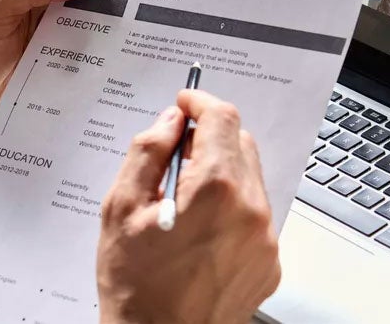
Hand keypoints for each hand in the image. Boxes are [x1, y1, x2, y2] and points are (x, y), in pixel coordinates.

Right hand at [97, 90, 280, 323]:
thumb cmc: (135, 287)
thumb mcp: (121, 208)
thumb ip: (148, 152)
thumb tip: (170, 120)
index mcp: (216, 190)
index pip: (222, 118)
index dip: (200, 102)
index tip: (185, 103)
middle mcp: (251, 211)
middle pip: (241, 144)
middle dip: (209, 138)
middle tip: (175, 156)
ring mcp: (265, 240)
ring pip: (250, 179)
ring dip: (221, 175)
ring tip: (182, 204)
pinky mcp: (269, 263)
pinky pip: (255, 216)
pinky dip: (232, 209)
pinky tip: (199, 232)